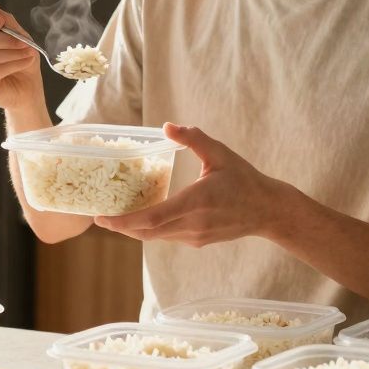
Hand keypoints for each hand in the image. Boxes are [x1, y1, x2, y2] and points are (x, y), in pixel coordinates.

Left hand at [94, 123, 295, 245]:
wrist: (268, 211)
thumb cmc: (244, 179)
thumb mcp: (221, 153)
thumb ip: (194, 139)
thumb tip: (167, 126)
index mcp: (196, 202)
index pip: (152, 218)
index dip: (124, 221)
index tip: (102, 219)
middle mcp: (192, 224)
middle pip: (147, 232)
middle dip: (121, 227)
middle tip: (100, 217)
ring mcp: (195, 236)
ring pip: (155, 237)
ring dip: (134, 229)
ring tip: (116, 216)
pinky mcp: (197, 242)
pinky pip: (167, 236)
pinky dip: (151, 229)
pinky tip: (142, 217)